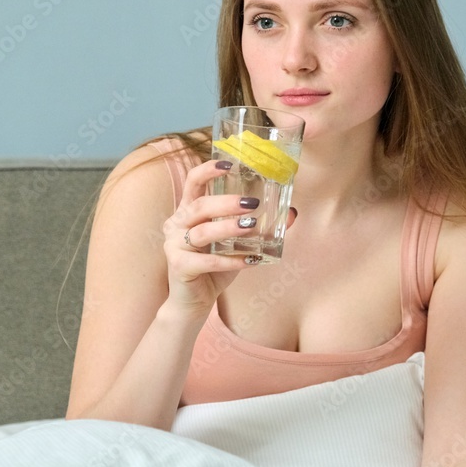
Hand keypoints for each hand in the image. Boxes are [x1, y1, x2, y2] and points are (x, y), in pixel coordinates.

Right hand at [162, 159, 294, 317]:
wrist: (193, 302)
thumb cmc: (213, 267)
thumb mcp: (236, 243)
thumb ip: (257, 228)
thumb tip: (291, 213)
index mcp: (187, 211)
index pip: (193, 182)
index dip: (208, 170)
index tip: (229, 165)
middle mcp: (176, 224)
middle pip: (199, 206)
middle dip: (226, 203)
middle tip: (252, 204)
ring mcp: (174, 245)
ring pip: (202, 232)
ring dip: (228, 228)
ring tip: (251, 226)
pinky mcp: (179, 266)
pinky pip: (207, 262)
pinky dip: (231, 261)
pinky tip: (251, 261)